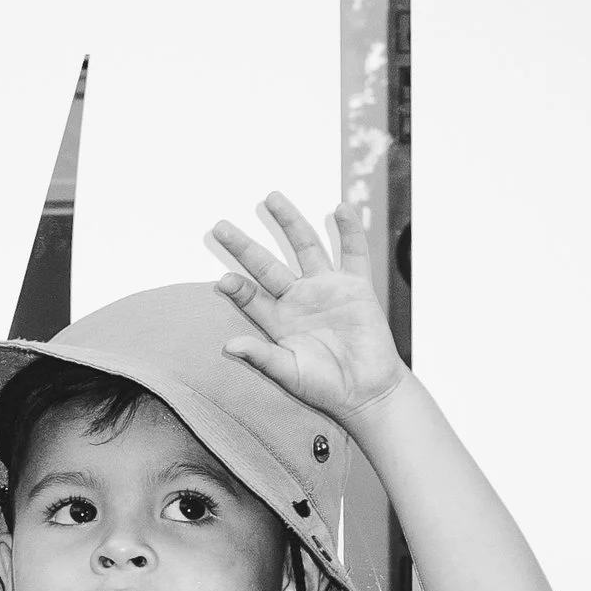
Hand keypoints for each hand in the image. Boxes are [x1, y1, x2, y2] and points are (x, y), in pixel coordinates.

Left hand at [209, 193, 405, 420]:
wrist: (369, 392)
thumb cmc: (327, 388)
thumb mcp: (290, 374)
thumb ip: (261, 358)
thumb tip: (229, 346)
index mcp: (278, 321)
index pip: (251, 296)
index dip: (237, 287)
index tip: (223, 280)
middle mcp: (299, 299)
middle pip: (267, 265)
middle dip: (245, 246)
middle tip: (221, 227)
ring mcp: (327, 288)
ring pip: (305, 247)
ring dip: (289, 222)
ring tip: (271, 198)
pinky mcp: (357, 286)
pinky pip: (352, 252)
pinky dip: (348, 230)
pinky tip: (340, 208)